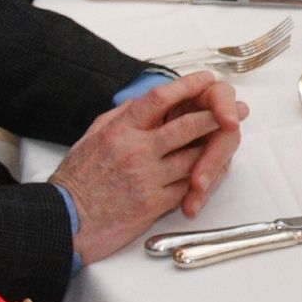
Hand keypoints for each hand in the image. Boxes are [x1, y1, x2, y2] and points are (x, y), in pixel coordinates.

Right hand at [51, 73, 244, 260]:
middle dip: (216, 116)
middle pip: (187, 126)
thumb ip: (121, 118)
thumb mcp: (92, 138)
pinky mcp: (154, 204)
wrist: (65, 221)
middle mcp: (135, 150)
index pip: (160, 98)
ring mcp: (147, 177)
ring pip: (194, 157)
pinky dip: (202, 180)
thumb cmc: (76, 181)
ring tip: (229, 141)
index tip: (207, 79)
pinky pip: (187, 187)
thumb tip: (144, 101)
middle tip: (236, 112)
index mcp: (119, 130)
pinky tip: (210, 174)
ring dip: (214, 149)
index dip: (188, 86)